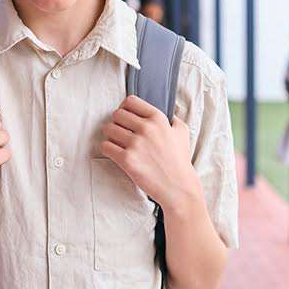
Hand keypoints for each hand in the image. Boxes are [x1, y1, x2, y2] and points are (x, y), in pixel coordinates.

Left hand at [100, 95, 198, 209]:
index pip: (130, 101)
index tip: (125, 116)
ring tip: (117, 142)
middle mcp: (146, 128)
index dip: (125, 108)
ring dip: (110, 135)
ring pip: (108, 129)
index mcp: (158, 119)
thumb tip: (167, 111)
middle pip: (116, 114)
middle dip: (116, 122)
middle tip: (120, 131)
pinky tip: (115, 153)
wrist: (178, 187)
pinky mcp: (126, 160)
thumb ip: (173, 119)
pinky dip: (108, 149)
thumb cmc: (180, 161)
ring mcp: (135, 144)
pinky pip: (105, 146)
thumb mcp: (182, 133)